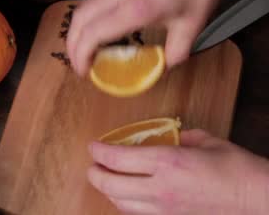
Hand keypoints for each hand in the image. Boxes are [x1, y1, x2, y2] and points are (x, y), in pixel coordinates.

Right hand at [66, 0, 231, 75]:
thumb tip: (162, 67)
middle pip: (79, 20)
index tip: (85, 72)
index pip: (93, 34)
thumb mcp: (194, 26)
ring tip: (86, 47)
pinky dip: (88, 15)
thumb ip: (174, 53)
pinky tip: (100, 25)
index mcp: (136, 8)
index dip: (81, 56)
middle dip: (73, 45)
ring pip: (83, 6)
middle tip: (80, 63)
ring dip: (78, 29)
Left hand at [87, 129, 268, 213]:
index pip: (117, 159)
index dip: (98, 152)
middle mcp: (160, 188)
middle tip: (92, 165)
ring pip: (119, 204)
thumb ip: (182, 137)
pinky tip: (126, 197)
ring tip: (105, 180)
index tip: (93, 146)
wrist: (258, 202)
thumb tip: (171, 136)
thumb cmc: (238, 171)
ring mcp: (164, 210)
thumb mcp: (207, 142)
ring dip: (107, 191)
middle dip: (94, 174)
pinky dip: (125, 205)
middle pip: (110, 185)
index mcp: (167, 162)